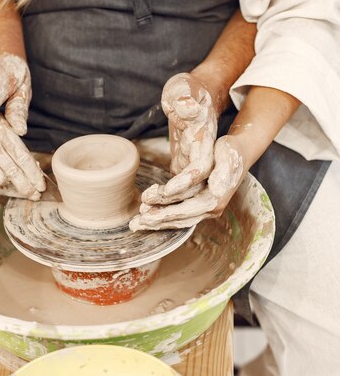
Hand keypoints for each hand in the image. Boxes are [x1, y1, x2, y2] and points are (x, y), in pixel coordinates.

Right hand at [0, 114, 45, 199]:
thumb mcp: (6, 98)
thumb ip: (17, 113)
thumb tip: (22, 131)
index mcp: (2, 131)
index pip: (23, 158)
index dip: (34, 175)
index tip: (41, 186)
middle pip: (13, 173)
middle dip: (27, 187)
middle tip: (34, 194)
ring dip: (7, 183)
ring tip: (14, 184)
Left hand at [130, 135, 244, 229]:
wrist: (240, 152)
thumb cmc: (231, 152)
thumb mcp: (228, 157)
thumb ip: (222, 173)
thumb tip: (216, 189)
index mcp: (216, 199)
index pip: (187, 210)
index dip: (166, 211)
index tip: (147, 211)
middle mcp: (212, 208)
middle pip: (180, 218)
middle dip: (156, 221)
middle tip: (135, 223)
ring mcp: (206, 209)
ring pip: (178, 220)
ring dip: (157, 222)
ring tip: (137, 223)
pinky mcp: (200, 205)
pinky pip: (180, 215)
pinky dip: (164, 216)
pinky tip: (149, 215)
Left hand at [134, 71, 218, 211]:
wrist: (202, 98)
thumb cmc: (191, 92)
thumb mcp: (187, 87)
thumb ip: (187, 97)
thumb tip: (187, 105)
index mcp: (214, 146)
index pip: (202, 170)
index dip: (184, 183)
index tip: (164, 192)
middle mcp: (214, 168)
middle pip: (198, 201)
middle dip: (170, 212)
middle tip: (143, 218)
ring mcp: (205, 180)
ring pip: (189, 209)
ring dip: (164, 218)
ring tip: (138, 222)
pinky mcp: (191, 183)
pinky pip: (181, 206)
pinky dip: (164, 214)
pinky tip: (144, 218)